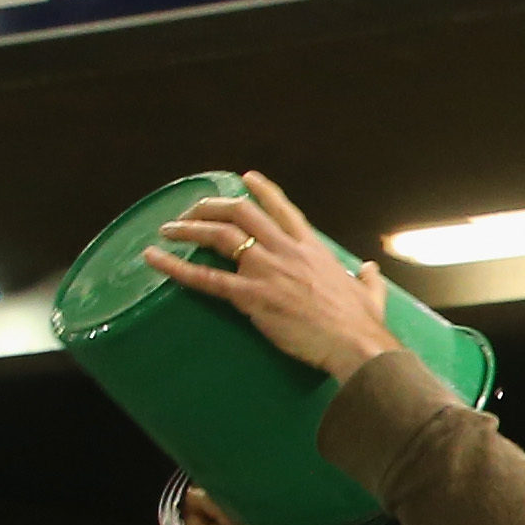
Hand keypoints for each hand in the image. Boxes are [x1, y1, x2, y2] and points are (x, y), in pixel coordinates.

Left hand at [135, 174, 408, 381]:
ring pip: (219, 235)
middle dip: (210, 206)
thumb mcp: (370, 294)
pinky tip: (153, 258)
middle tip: (191, 211)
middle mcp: (285, 250)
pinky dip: (176, 266)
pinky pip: (206, 277)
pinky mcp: (250, 296)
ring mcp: (266, 270)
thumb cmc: (364, 324)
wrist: (357, 346)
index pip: (283, 209)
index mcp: (312, 248)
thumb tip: (370, 269)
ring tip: (168, 230)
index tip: (243, 178)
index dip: (262, 190)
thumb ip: (367, 279)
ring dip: (188, 228)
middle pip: (240, 212)